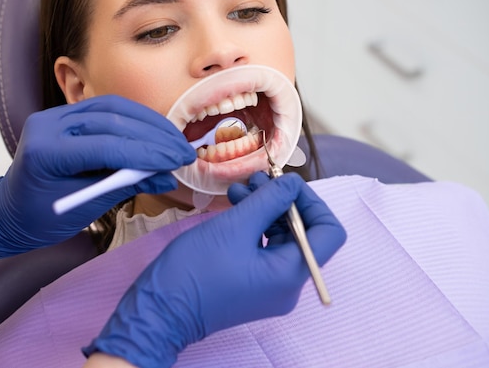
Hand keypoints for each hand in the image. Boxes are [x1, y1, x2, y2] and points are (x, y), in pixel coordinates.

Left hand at [0, 96, 195, 264]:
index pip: (105, 146)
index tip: (178, 161)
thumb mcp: (85, 209)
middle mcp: (48, 125)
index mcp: (45, 153)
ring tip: (176, 141)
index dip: (147, 153)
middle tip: (184, 152)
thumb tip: (167, 177)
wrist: (7, 210)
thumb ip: (125, 187)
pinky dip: (136, 119)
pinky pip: (106, 108)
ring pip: (113, 107)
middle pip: (112, 120)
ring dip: (149, 123)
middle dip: (154, 137)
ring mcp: (55, 115)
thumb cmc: (41, 219)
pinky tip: (156, 131)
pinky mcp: (65, 114)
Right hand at [83, 172, 345, 367]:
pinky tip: (234, 205)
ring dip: (264, 209)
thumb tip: (293, 183)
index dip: (311, 202)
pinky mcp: (252, 284)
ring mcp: (269, 286)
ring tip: (240, 188)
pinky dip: (253, 225)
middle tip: (256, 179)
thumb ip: (269, 200)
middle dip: (281, 201)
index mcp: (291, 274)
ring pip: (281, 238)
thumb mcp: (236, 226)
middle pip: (303, 233)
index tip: (285, 184)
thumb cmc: (196, 269)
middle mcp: (288, 284)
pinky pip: (264, 249)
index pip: (328, 232)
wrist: (160, 310)